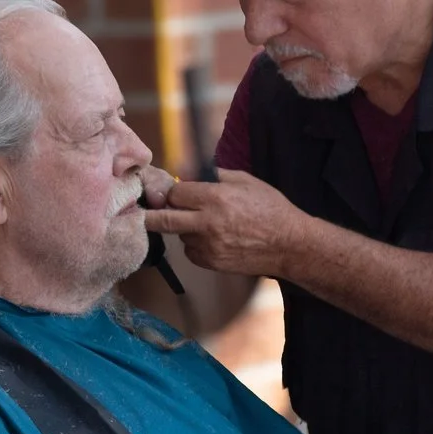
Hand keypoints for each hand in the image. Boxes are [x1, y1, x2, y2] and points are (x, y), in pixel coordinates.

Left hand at [144, 168, 307, 276]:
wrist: (290, 244)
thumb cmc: (270, 208)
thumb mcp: (245, 181)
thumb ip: (212, 175)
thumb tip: (184, 170)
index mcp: (215, 198)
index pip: (174, 194)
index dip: (172, 192)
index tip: (173, 193)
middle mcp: (207, 223)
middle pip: (163, 220)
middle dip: (150, 215)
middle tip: (142, 212)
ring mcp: (208, 246)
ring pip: (179, 235)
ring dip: (184, 228)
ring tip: (208, 224)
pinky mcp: (210, 263)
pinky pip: (190, 251)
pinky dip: (195, 244)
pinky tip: (215, 239)